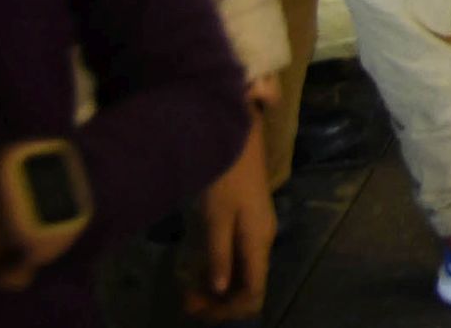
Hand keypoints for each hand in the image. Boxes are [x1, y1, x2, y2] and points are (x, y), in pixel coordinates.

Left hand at [181, 122, 273, 318]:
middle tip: (187, 303)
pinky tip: (199, 270)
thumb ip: (219, 255)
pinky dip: (220, 271)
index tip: (198, 309)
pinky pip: (238, 260)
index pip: (253, 292)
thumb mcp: (217, 218)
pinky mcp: (247, 225)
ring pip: (243, 275)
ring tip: (189, 291)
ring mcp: (256, 233)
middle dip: (220, 302)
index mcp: (258, 242)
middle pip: (249, 287)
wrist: (238, 141)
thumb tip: (219, 290)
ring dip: (218, 289)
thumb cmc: (226, 178)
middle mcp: (262, 242)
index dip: (228, 310)